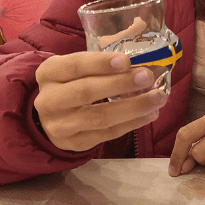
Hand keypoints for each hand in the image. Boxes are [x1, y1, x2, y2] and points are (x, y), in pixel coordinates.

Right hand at [34, 52, 167, 151]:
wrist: (51, 115)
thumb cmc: (72, 83)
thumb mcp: (77, 67)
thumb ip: (102, 63)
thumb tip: (143, 61)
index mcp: (49, 73)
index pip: (74, 66)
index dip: (100, 63)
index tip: (126, 60)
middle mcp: (48, 100)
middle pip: (85, 92)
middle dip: (120, 84)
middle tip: (147, 77)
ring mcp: (58, 125)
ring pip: (98, 117)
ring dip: (132, 107)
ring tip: (157, 98)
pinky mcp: (72, 143)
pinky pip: (105, 135)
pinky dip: (131, 124)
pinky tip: (149, 114)